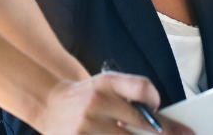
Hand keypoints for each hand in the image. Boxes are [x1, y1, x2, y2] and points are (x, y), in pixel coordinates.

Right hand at [34, 73, 193, 134]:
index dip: (155, 101)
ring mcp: (86, 126)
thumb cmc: (86, 96)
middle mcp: (95, 102)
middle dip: (164, 133)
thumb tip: (159, 116)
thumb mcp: (106, 83)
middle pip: (140, 123)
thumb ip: (132, 92)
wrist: (48, 104)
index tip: (162, 115)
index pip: (141, 88)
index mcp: (106, 83)